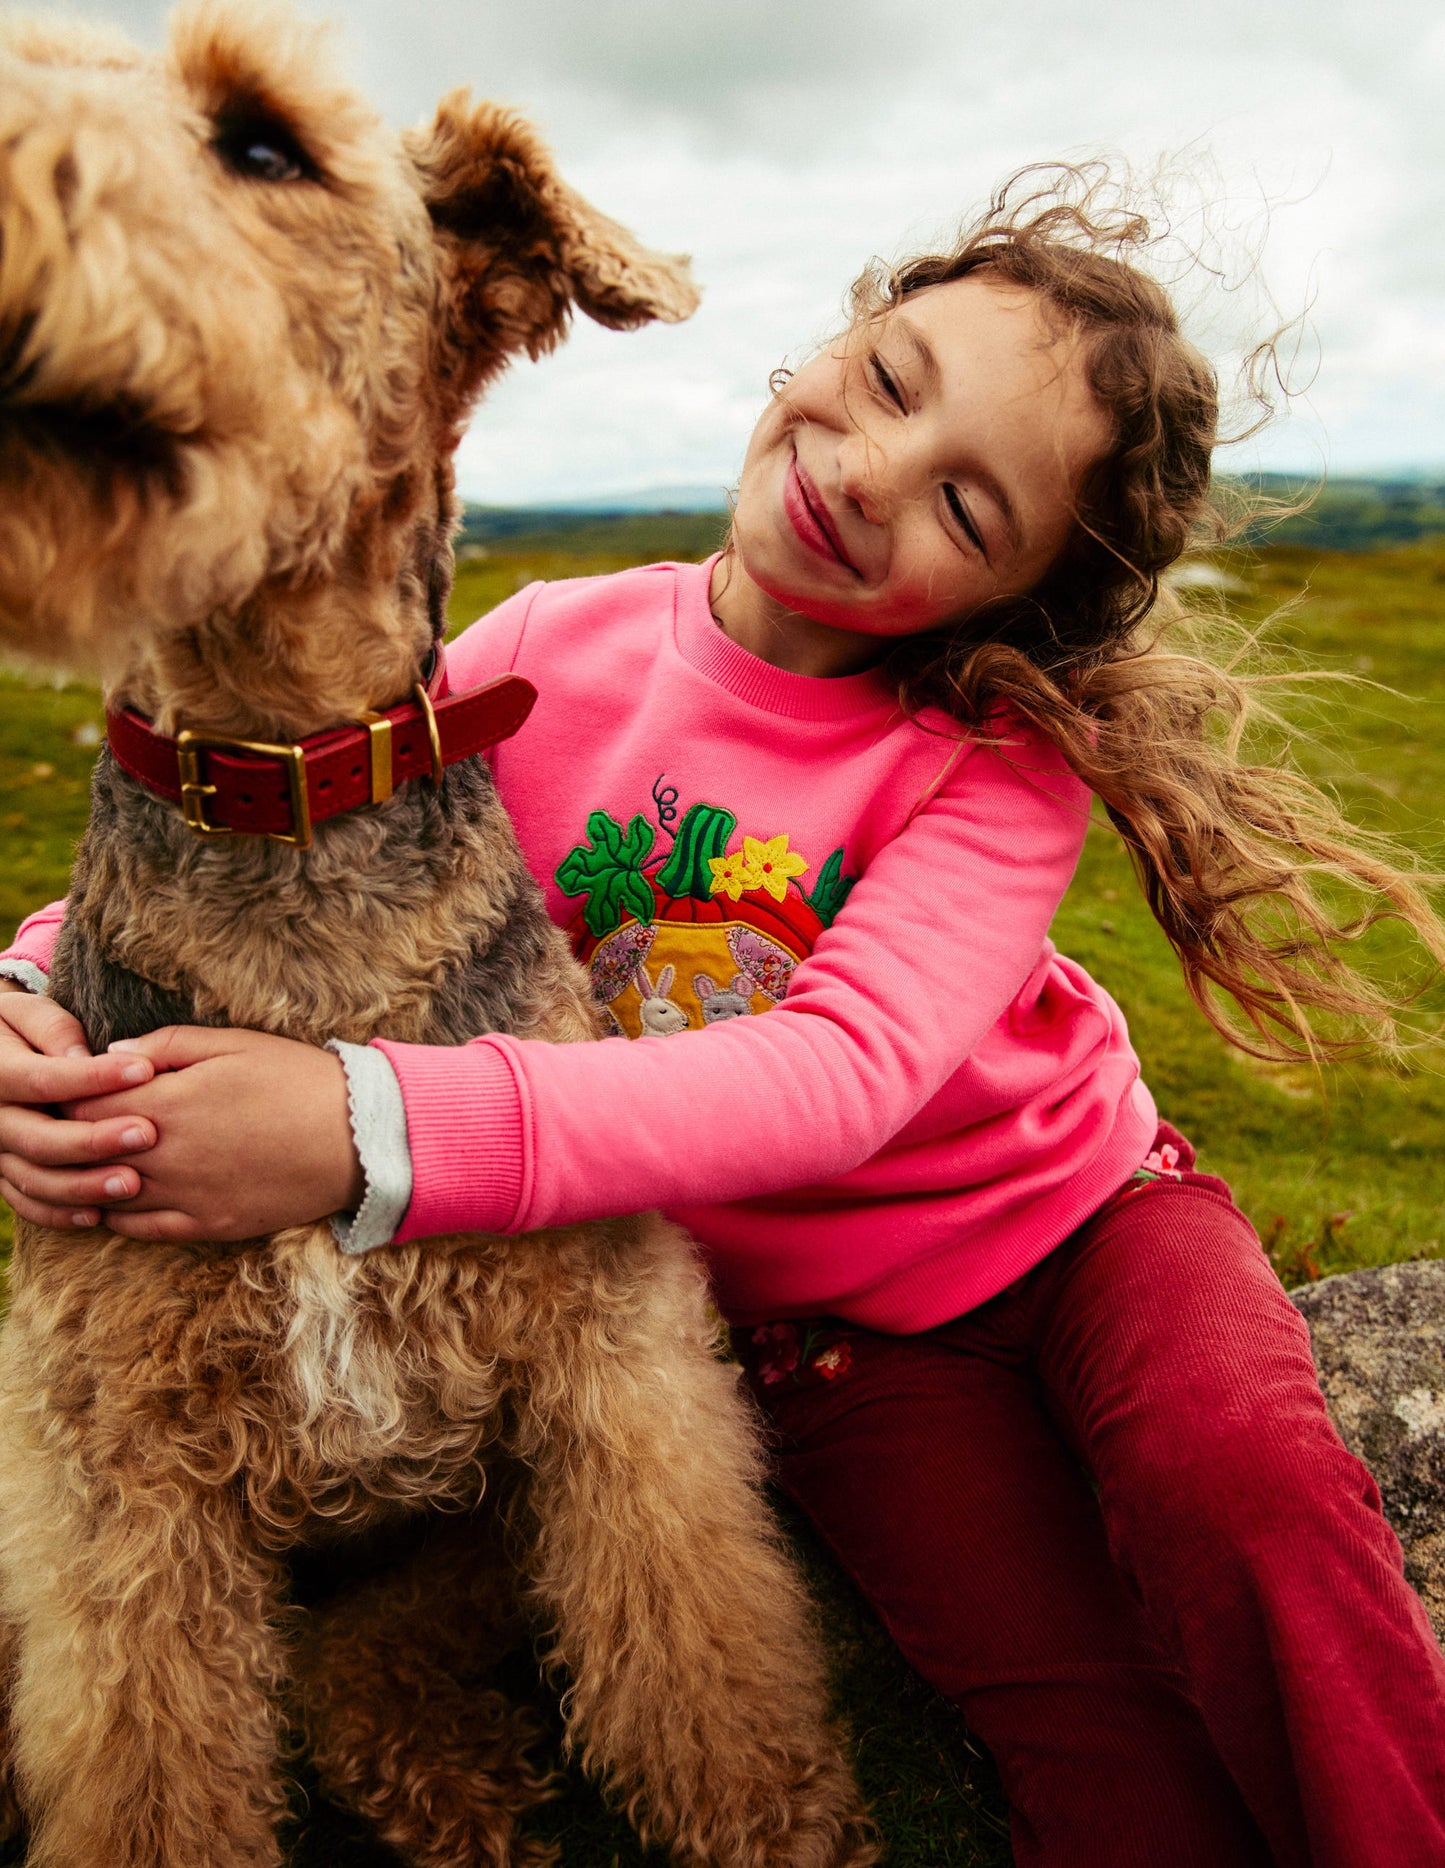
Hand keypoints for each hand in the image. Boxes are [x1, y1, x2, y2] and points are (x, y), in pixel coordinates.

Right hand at [0, 981, 158, 1228]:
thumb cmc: (20, 1028)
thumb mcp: (27, 1014)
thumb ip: (53, 1031)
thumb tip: (81, 1058)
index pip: (43, 1080)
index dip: (94, 1078)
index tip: (146, 1071)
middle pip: (39, 1139)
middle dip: (94, 1141)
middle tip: (149, 1134)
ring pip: (34, 1180)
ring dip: (84, 1187)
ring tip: (135, 1184)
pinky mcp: (6, 1174)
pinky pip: (27, 1203)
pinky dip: (60, 1214)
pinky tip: (100, 1215)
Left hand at [63, 1025, 364, 1243]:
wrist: (357, 1137)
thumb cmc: (297, 1079)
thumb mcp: (234, 1043)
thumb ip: (167, 1044)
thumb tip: (112, 1053)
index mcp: (168, 1103)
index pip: (83, 1104)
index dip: (68, 1094)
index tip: (71, 1087)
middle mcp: (166, 1155)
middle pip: (86, 1152)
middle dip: (71, 1137)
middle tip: (68, 1125)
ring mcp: (186, 1196)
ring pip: (107, 1195)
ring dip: (89, 1179)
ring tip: (87, 1163)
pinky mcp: (208, 1225)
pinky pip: (142, 1229)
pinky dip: (119, 1216)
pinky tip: (117, 1199)